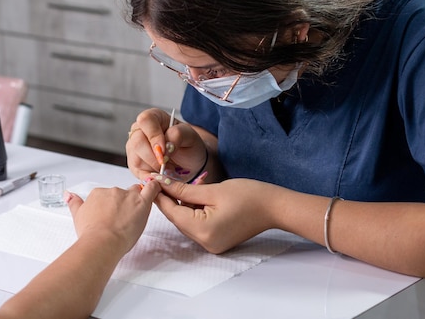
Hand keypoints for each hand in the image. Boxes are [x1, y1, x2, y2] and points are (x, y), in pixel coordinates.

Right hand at [66, 181, 160, 253]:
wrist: (102, 242)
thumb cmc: (90, 233)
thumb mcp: (78, 216)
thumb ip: (74, 202)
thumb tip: (68, 195)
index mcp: (98, 193)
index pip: (106, 195)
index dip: (110, 206)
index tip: (110, 215)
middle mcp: (113, 191)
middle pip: (121, 193)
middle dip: (122, 204)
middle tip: (122, 219)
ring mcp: (128, 196)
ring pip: (135, 192)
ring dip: (136, 200)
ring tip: (135, 214)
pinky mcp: (142, 202)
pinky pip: (151, 188)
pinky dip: (154, 187)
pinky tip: (156, 187)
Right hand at [126, 108, 207, 181]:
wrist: (190, 162)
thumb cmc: (188, 145)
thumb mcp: (190, 136)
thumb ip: (178, 135)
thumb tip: (165, 146)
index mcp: (153, 118)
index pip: (145, 120)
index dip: (154, 136)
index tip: (166, 150)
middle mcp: (139, 131)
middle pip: (137, 142)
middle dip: (154, 157)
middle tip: (168, 163)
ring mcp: (134, 149)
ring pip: (137, 160)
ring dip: (155, 168)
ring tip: (169, 168)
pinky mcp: (134, 165)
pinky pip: (138, 174)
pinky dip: (153, 177)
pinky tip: (163, 175)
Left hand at [154, 177, 278, 253]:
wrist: (275, 207)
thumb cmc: (249, 195)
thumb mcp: (213, 190)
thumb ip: (184, 190)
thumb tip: (162, 184)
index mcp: (203, 231)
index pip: (172, 213)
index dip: (160, 196)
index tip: (149, 181)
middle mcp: (206, 243)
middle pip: (178, 219)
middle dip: (169, 199)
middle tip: (160, 180)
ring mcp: (212, 244)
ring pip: (187, 221)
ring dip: (182, 204)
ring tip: (177, 184)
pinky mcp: (217, 241)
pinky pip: (197, 225)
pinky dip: (193, 211)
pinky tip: (194, 195)